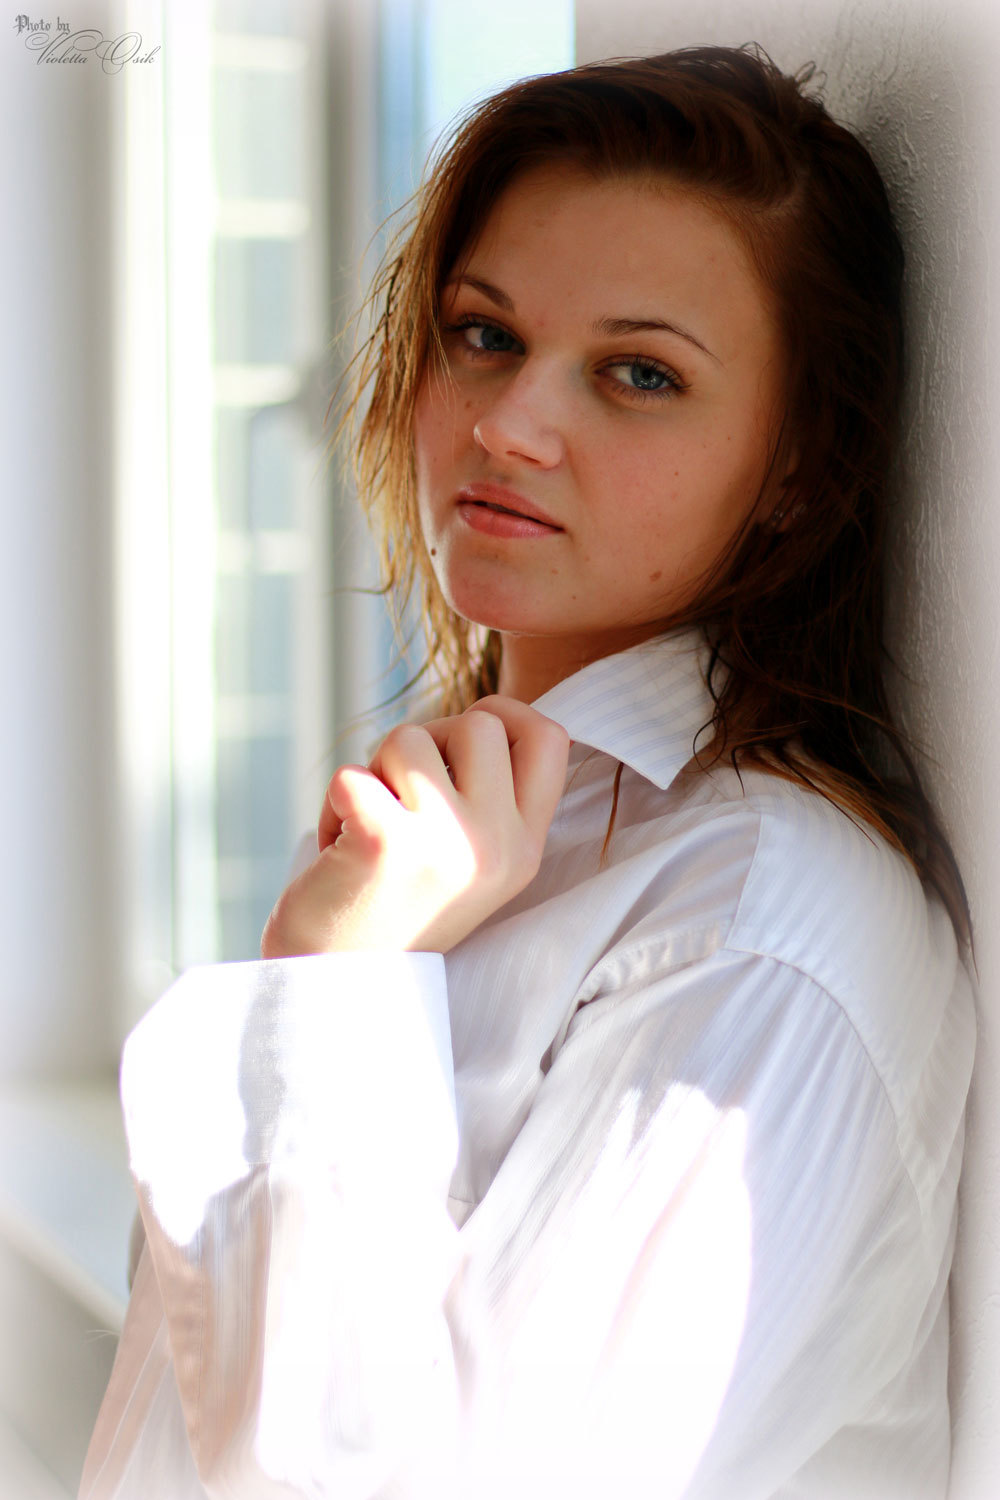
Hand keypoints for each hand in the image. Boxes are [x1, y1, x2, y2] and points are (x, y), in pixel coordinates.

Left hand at [260, 697, 569, 956]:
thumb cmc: (397, 908)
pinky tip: (336, 851)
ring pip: (409, 738)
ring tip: (366, 831)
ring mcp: (446, 844)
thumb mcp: (470, 859)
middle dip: (427, 741)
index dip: (508, 712)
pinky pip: (350, 774)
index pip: (552, 738)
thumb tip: (484, 715)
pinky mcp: (386, 842)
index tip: (466, 731)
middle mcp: (497, 845)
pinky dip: (330, 805)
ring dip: (373, 773)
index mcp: (524, 848)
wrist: (342, 989)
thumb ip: (488, 796)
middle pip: (478, 724)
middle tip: (400, 795)